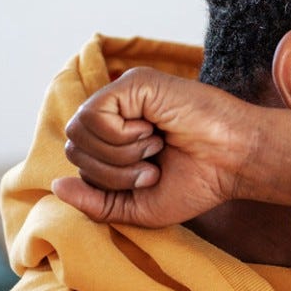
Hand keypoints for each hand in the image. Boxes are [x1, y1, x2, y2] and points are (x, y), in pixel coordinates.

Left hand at [52, 67, 290, 227]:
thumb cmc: (198, 182)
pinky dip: (121, 137)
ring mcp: (124, 95)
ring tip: (155, 148)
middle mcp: (117, 113)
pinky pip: (95, 115)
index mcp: (116, 138)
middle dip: (112, 171)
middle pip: (74, 147)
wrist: (235, 162)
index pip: (79, 161)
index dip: (108, 181)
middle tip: (153, 166)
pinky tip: (152, 132)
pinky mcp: (134, 83)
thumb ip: (95, 202)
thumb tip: (56, 186)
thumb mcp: (137, 207)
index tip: (151, 178)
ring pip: (80, 131)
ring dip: (119, 155)